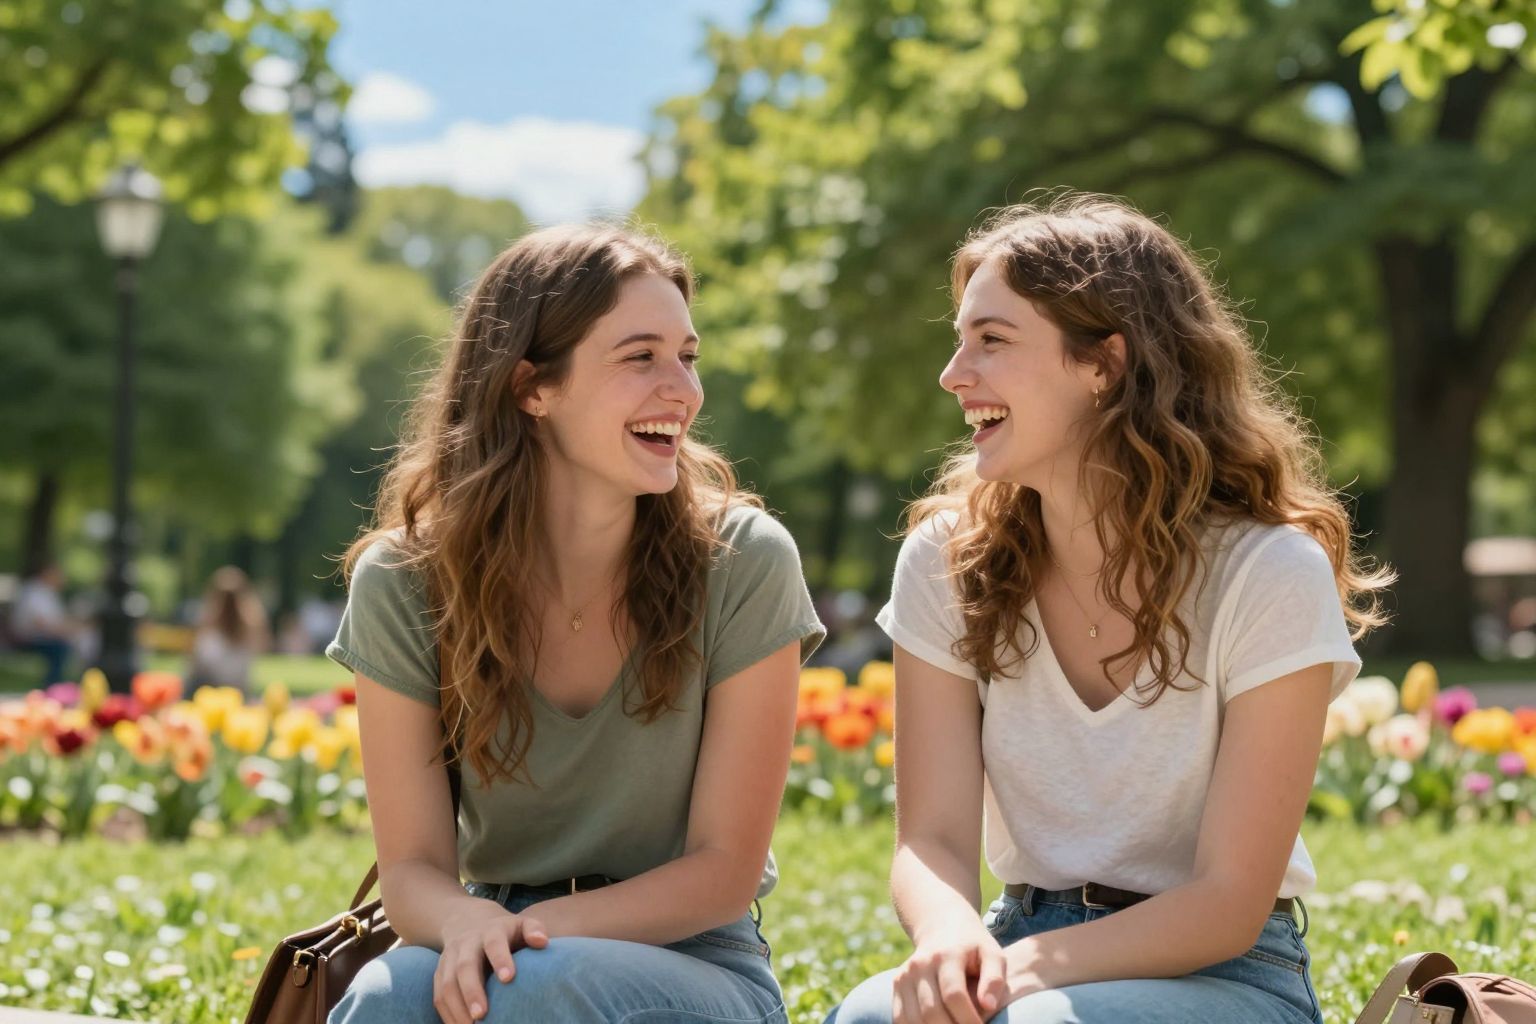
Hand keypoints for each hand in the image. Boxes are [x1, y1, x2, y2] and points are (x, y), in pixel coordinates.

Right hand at [433, 899, 548, 1023]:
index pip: (494, 943)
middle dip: (472, 991)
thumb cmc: (506, 932)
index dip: (500, 959)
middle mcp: (466, 944)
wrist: (469, 922)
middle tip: (481, 1015)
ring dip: (457, 1008)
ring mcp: (449, 959)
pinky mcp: (439, 974)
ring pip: (447, 984)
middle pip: (465, 966)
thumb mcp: (521, 924)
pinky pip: (438, 996)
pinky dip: (447, 1015)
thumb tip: (542, 941)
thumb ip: (534, 929)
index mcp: (490, 931)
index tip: (508, 979)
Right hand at [892, 919, 1008, 1023]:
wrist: (942, 927)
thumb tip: (988, 1005)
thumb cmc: (973, 948)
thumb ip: (994, 979)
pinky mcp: (897, 985)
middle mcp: (921, 964)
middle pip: (931, 1011)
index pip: (953, 995)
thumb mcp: (992, 954)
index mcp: (947, 955)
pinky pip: (900, 1018)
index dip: (968, 1019)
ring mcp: (905, 974)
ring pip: (914, 1019)